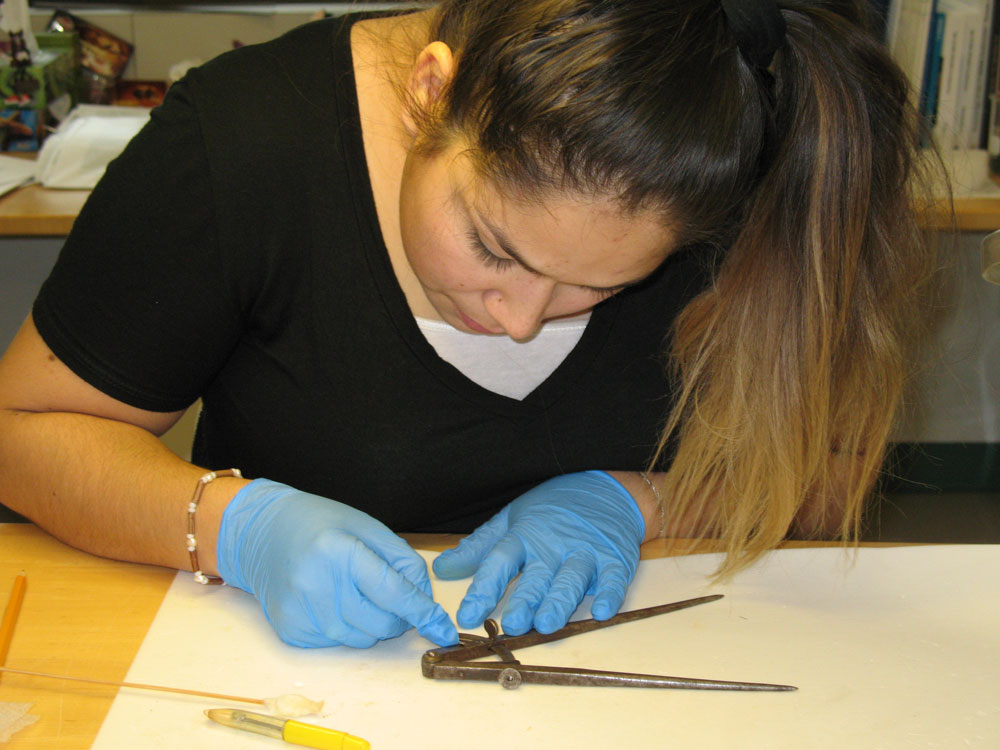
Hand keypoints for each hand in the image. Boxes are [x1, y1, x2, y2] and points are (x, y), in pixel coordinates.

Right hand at [217, 479, 457, 647]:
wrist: (262, 533)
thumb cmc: (320, 524)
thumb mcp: (367, 527)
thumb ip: (402, 561)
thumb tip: (424, 601)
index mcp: (339, 551)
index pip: (393, 593)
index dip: (423, 613)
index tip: (443, 630)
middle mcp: (316, 585)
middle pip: (382, 623)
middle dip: (398, 615)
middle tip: (386, 591)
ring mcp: (300, 612)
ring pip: (363, 639)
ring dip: (372, 622)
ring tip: (353, 590)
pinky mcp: (290, 631)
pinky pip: (338, 643)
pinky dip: (347, 627)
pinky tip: (331, 600)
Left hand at [432, 471, 643, 635]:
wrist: (605, 488)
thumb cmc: (551, 508)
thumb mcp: (510, 519)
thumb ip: (478, 547)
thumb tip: (442, 568)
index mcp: (524, 535)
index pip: (499, 561)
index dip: (483, 588)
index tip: (468, 615)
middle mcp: (553, 545)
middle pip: (537, 575)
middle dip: (525, 600)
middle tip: (513, 624)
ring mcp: (586, 551)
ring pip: (571, 579)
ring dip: (560, 602)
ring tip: (547, 624)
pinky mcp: (615, 559)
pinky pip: (614, 579)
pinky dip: (610, 595)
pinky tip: (602, 611)